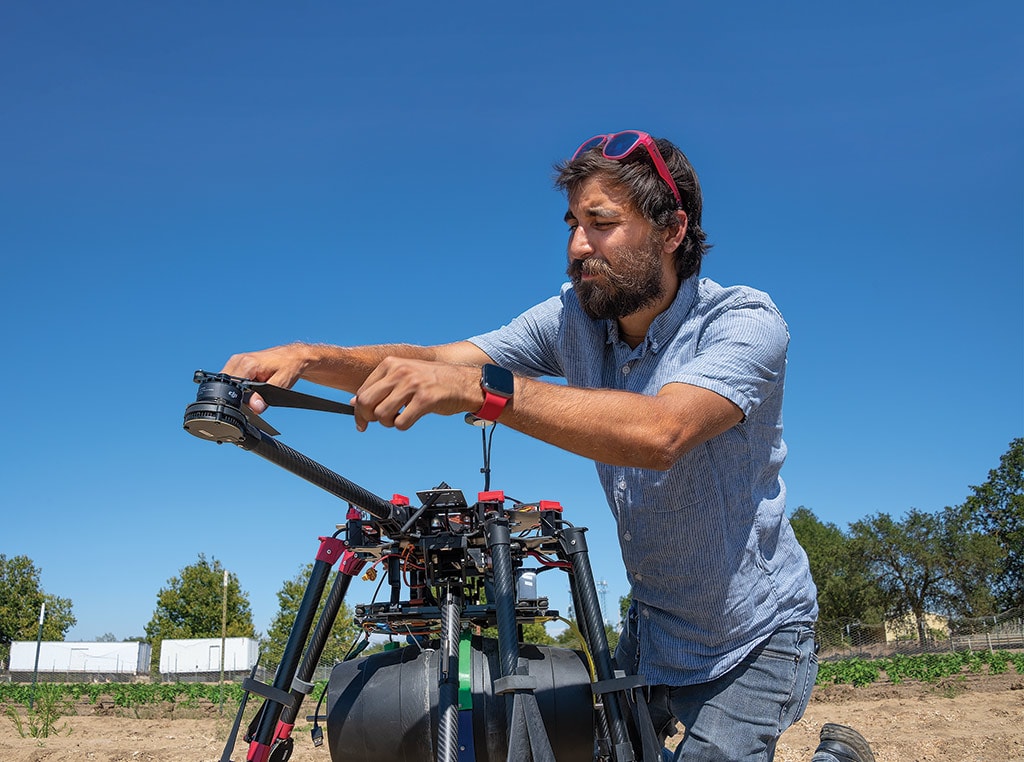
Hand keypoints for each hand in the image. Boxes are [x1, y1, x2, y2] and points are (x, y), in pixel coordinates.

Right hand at [220, 343, 312, 412]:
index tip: (250, 403)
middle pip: (227, 386)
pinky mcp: (237, 363)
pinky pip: (231, 379)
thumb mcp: (281, 383)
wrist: (294, 356)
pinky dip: (239, 385)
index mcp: (247, 364)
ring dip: (238, 390)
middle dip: (238, 396)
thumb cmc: (290, 366)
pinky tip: (253, 384)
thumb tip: (254, 408)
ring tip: (256, 387)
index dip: (238, 400)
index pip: (231, 387)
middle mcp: (238, 360)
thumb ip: (265, 396)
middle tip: (255, 396)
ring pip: (228, 383)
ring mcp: (236, 361)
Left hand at [353, 357, 479, 430]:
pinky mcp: (426, 399)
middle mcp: (400, 371)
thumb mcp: (404, 376)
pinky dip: (403, 426)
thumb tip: (354, 401)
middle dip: (368, 418)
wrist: (464, 382)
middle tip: (379, 422)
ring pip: (381, 415)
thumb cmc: (433, 381)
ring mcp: (413, 384)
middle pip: (366, 403)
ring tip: (399, 417)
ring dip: (388, 423)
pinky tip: (411, 418)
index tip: (362, 423)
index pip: (362, 391)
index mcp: (391, 364)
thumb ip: (380, 387)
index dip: (359, 412)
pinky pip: (401, 423)